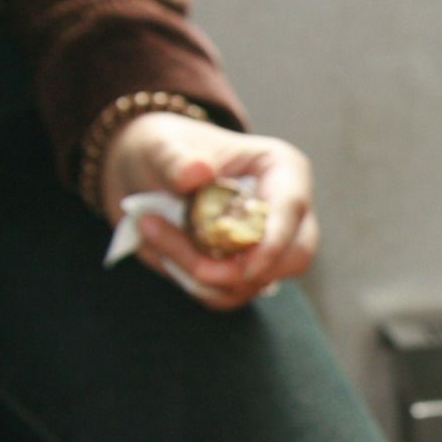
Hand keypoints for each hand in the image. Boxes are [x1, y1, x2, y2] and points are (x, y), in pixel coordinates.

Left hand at [98, 112, 321, 309]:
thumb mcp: (161, 146)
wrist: (147, 174)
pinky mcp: (247, 273)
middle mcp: (286, 213)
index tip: (247, 268)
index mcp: (282, 170)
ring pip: (254, 282)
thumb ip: (176, 160)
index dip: (275, 241)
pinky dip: (193, 282)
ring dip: (201, 272)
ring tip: (151, 229)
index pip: (292, 208)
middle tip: (194, 264)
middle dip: (244, 270)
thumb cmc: (164, 150)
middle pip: (294, 258)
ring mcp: (270, 247)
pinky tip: (164, 248)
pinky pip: (228, 295)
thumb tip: (197, 172)